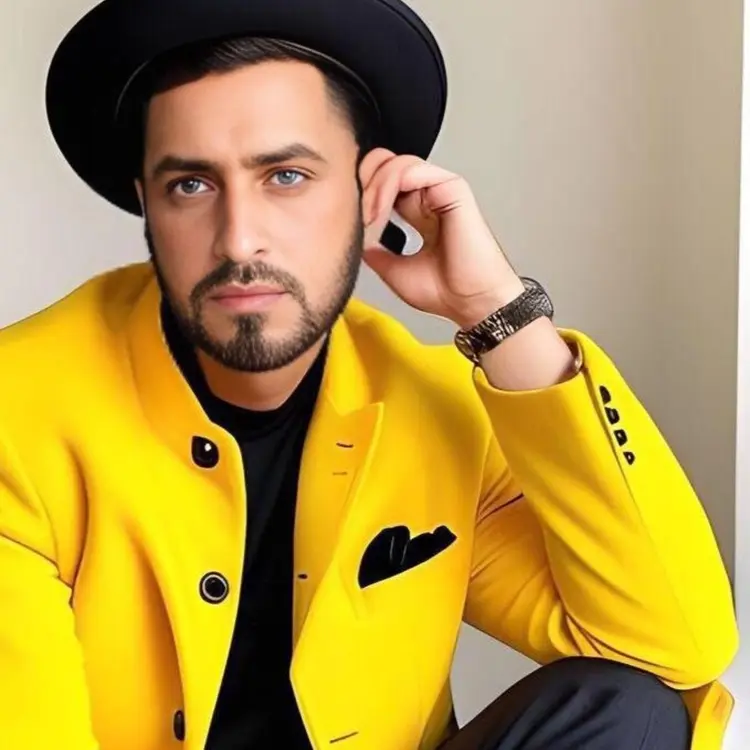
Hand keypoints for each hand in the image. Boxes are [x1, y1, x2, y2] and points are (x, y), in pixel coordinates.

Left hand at [359, 148, 524, 328]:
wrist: (472, 305)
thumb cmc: (446, 293)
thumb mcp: (392, 270)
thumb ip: (373, 249)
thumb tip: (351, 239)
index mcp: (419, 214)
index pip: (382, 186)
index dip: (360, 194)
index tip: (347, 220)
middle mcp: (429, 199)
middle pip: (385, 166)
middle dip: (361, 184)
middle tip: (352, 212)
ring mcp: (440, 191)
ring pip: (394, 164)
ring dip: (372, 187)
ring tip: (367, 216)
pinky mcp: (452, 188)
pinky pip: (411, 169)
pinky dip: (388, 185)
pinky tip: (379, 210)